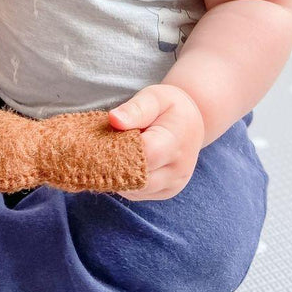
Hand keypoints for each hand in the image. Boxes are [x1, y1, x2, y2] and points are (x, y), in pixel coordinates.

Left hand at [108, 84, 204, 200]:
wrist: (192, 123)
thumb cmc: (169, 107)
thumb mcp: (154, 98)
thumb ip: (135, 109)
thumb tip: (114, 119)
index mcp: (175, 142)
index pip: (142, 155)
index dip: (118, 150)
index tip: (100, 140)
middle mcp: (177, 169)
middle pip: (137, 177)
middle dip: (114, 165)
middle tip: (99, 149)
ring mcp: (173, 184)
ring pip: (135, 190)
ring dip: (118, 175)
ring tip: (111, 154)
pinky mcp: (166, 192)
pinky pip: (137, 193)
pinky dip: (125, 182)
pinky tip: (120, 164)